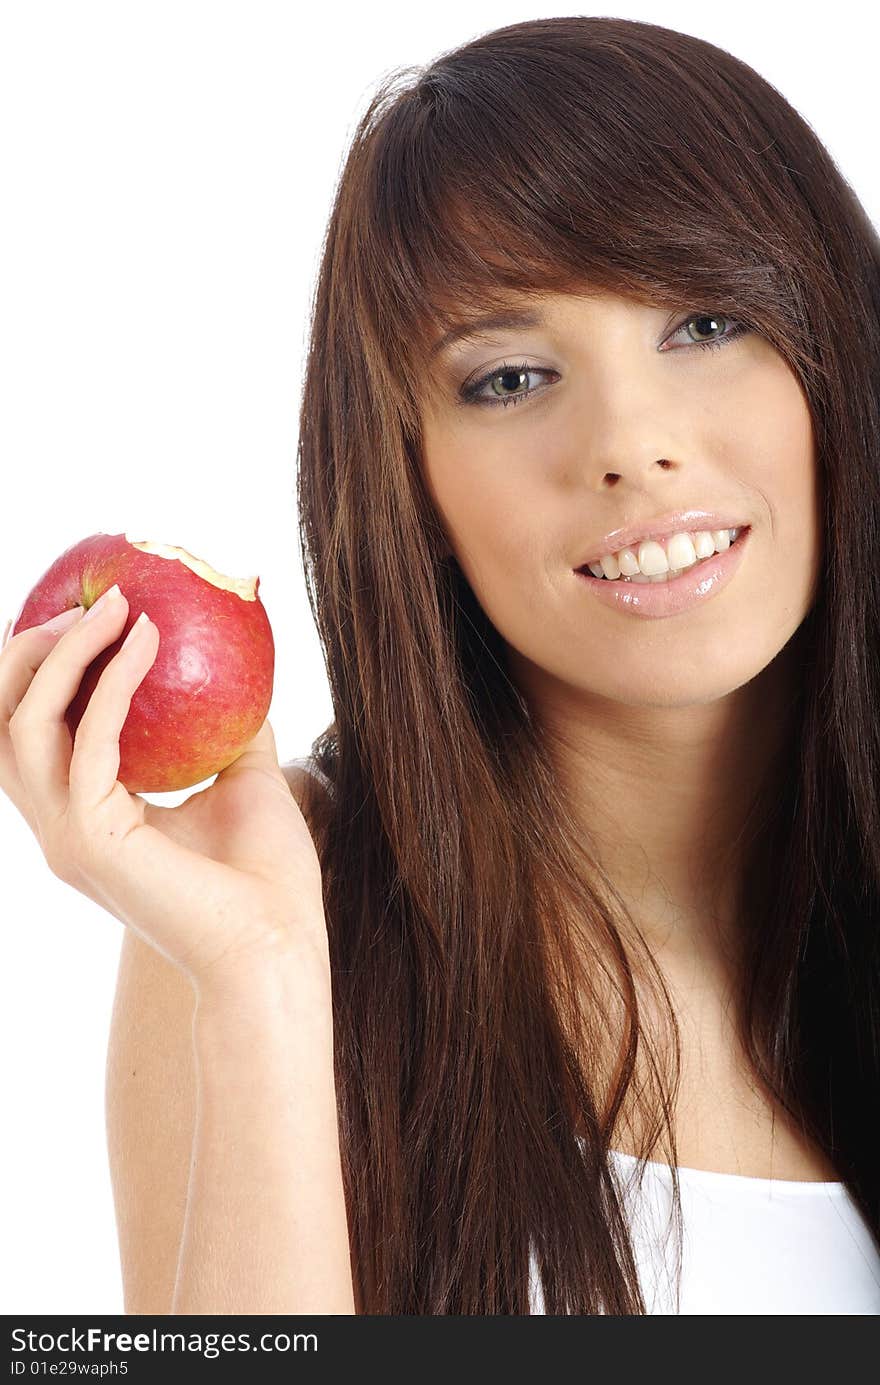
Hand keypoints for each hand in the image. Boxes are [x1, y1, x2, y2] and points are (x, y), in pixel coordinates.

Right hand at [0, 589, 327, 992]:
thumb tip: (236, 667)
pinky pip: (89, 740)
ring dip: (65, 653)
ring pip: (24, 724)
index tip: (84, 610)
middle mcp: (61, 829)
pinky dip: (114, 681)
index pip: (31, 733)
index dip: (42, 669)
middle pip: (1, 723)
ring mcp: (68, 838)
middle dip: (30, 652)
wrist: (279, 947)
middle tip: (87, 601)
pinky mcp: (92, 840)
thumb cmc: (267, 877)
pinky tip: (149, 640)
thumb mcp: (242, 779)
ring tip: (115, 606)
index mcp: (86, 820)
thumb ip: (225, 727)